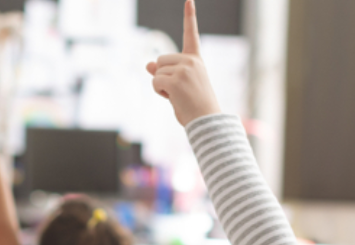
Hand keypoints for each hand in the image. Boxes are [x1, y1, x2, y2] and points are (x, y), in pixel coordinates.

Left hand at [146, 0, 219, 125]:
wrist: (207, 122)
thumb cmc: (196, 106)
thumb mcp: (179, 86)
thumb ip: (165, 73)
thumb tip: (147, 64)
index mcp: (196, 60)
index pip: (191, 35)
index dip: (189, 16)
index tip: (189, 0)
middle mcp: (191, 61)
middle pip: (160, 60)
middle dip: (162, 76)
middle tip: (178, 91)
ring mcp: (183, 69)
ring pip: (156, 72)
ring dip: (160, 86)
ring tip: (178, 96)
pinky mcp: (175, 80)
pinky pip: (155, 81)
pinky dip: (159, 92)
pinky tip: (173, 99)